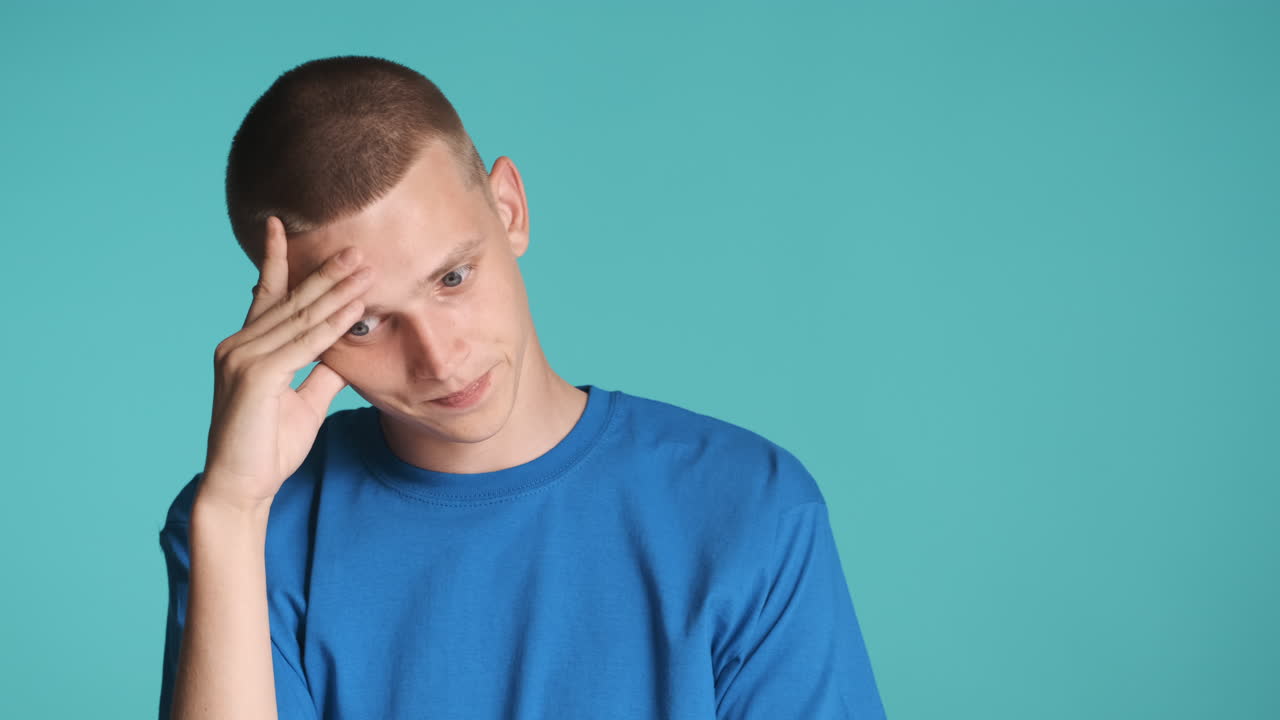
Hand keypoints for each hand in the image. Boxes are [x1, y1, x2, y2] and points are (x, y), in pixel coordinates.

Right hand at [199, 216, 373, 511]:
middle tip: (357, 247)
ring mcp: (243, 358)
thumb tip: (345, 350)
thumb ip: (322, 372)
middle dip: (326, 272)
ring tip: (366, 268)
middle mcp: (238, 345)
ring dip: (338, 292)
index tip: (280, 225)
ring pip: (302, 318)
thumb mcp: (305, 403)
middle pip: (291, 300)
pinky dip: (333, 325)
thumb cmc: (268, 448)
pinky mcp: (257, 375)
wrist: (241, 488)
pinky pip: (305, 344)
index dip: (276, 259)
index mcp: (246, 347)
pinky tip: (355, 307)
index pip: (264, 295)